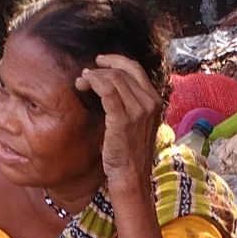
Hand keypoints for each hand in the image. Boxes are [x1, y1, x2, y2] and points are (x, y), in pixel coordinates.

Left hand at [76, 54, 161, 194]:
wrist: (131, 176)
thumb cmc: (129, 152)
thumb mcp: (136, 122)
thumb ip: (129, 102)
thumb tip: (109, 84)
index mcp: (155, 100)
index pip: (135, 69)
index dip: (115, 61)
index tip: (99, 62)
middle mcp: (150, 102)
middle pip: (123, 71)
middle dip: (101, 69)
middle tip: (85, 75)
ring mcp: (138, 111)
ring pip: (114, 78)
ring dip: (93, 76)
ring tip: (81, 82)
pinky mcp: (123, 119)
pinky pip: (107, 91)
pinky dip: (93, 83)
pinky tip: (83, 86)